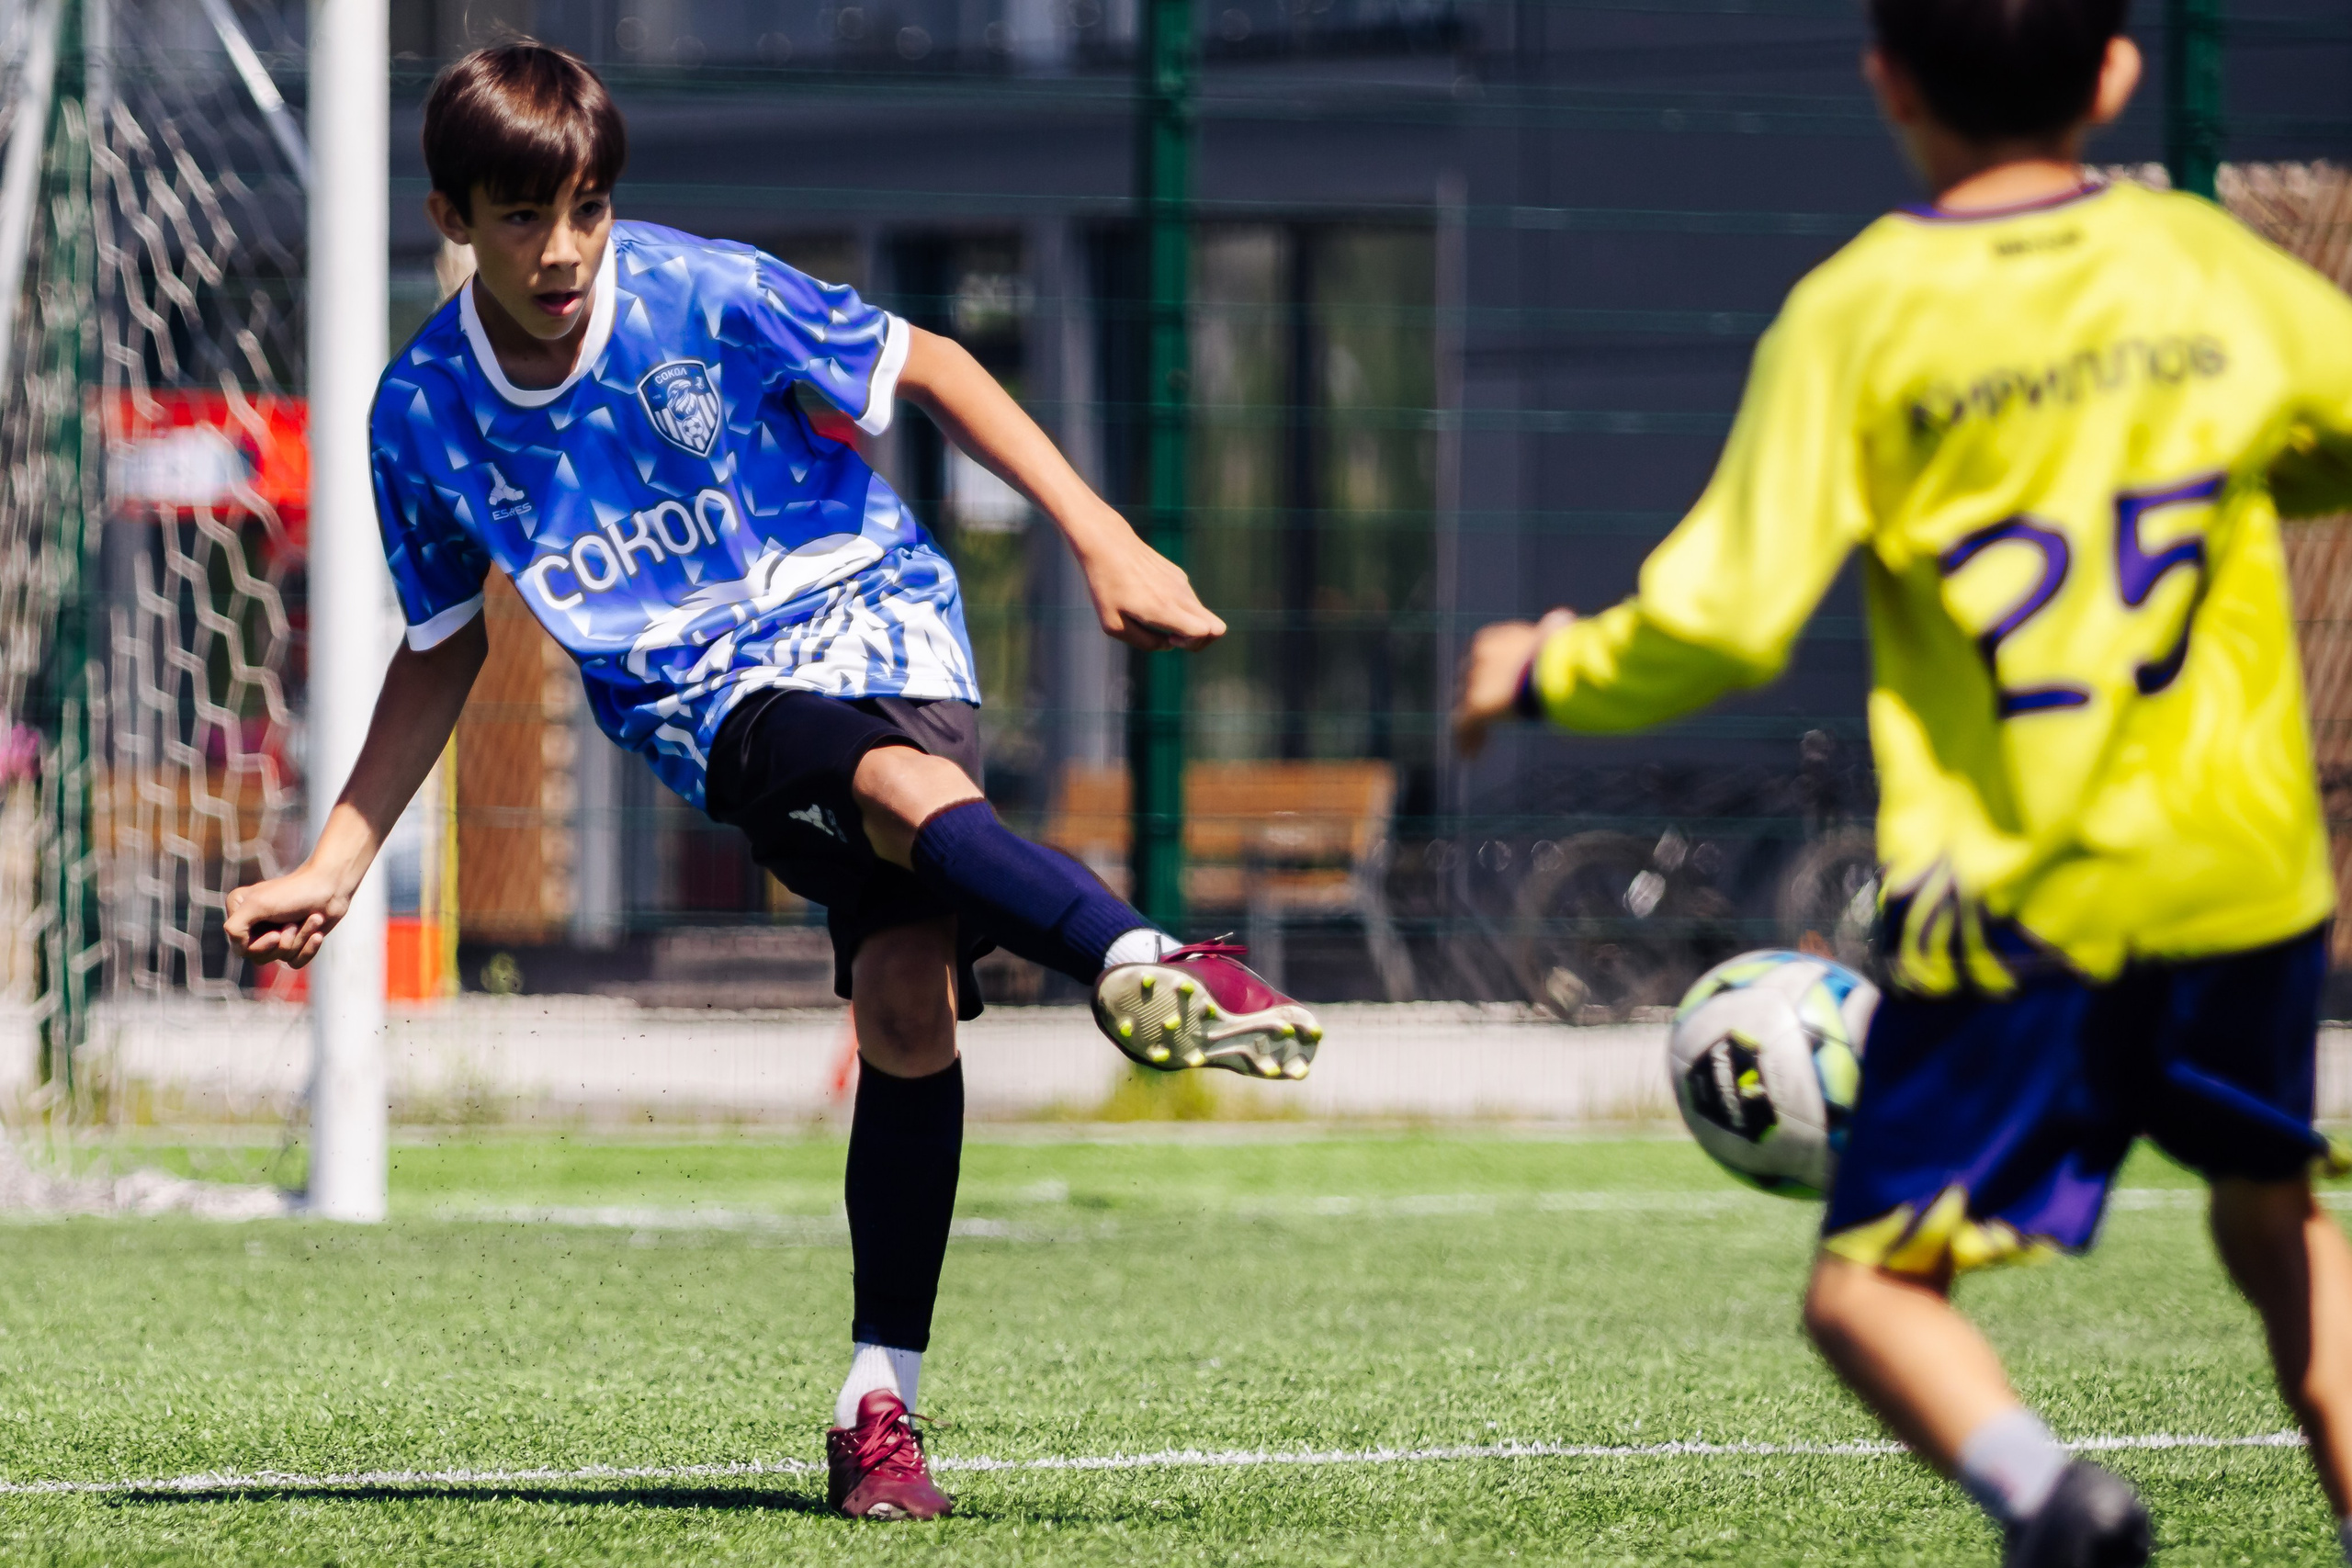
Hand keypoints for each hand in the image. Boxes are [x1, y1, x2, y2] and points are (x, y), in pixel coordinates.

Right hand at [224, 864, 354, 969]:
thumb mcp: (257, 905)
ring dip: (300, 940)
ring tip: (312, 919)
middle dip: (284, 943)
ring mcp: (274, 933)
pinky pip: (295, 962)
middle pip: (260, 957)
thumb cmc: (295, 892)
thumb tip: (239, 950)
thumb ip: (234, 928)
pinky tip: (318, 935)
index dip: (260, 946)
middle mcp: (253, 924)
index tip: (276, 934)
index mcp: (238, 912)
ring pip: (281, 957)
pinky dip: (309, 949)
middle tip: (293, 923)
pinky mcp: (294, 941)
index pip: (241, 948)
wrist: (332, 887)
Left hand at [1077, 527, 1227, 651]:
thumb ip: (1144, 642)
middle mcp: (1179, 595)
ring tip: (1151, 614)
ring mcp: (1182, 583)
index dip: (1192, 644)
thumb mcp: (1112, 624)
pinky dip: (1176, 608)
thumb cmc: (1105, 585)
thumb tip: (1167, 644)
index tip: (1169, 638)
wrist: (1108, 544)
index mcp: (1164, 608)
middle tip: (1172, 636)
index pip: (1205, 631)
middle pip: (1217, 628)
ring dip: (1184, 623)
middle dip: (1200, 641)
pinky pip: (1187, 601)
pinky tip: (1148, 598)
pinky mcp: (1178, 574)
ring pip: (1201, 614)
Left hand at [1453, 609, 1573, 757]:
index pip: (1481, 658)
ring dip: (1472, 724)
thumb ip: (1553, 630)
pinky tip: (1471, 756)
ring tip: (1478, 742)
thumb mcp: (1558, 636)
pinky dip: (1466, 741)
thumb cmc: (1564, 653)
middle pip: (1469, 681)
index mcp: (1492, 639)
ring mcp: (1474, 682)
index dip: (1488, 675)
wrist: (1556, 668)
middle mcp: (1477, 658)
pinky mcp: (1476, 706)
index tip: (1499, 690)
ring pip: (1464, 706)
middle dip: (1477, 697)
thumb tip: (1564, 617)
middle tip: (1490, 717)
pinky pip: (1462, 727)